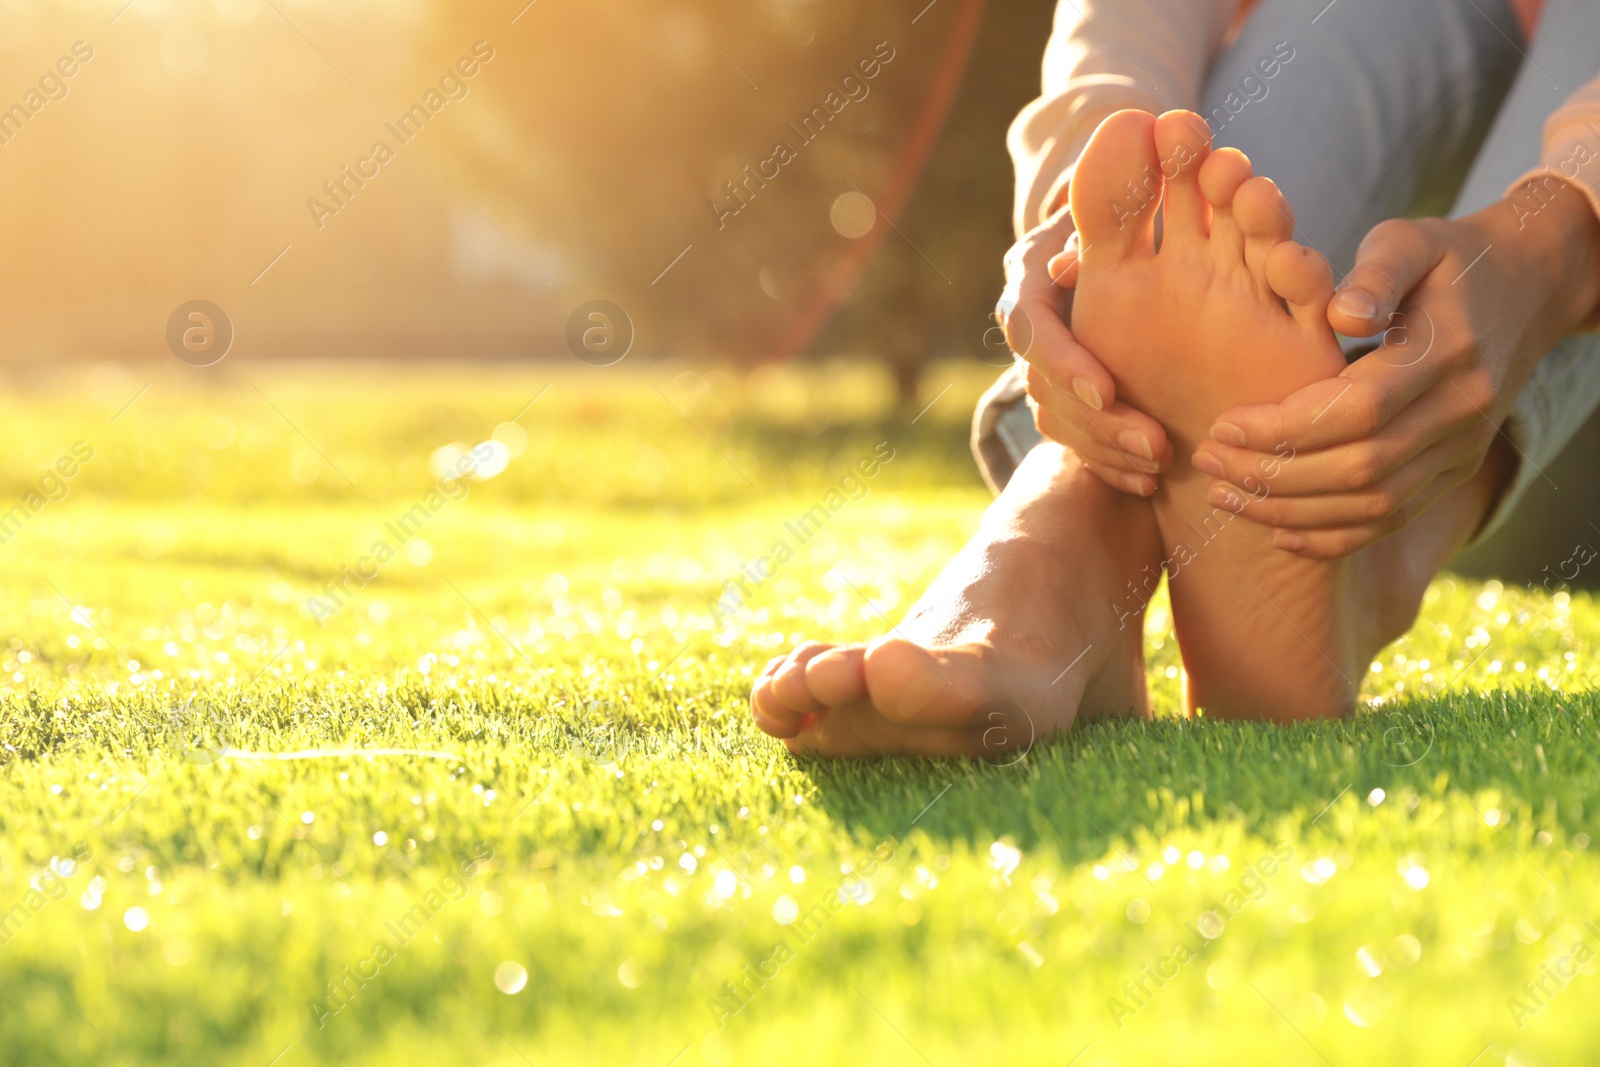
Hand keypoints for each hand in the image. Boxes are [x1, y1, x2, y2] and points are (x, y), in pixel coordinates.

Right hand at [999, 203, 1171, 494]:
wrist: (1131, 220)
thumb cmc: (1136, 194)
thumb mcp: (1125, 194)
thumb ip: (1105, 223)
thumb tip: (1065, 269)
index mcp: (1029, 280)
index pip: (1029, 328)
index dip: (1063, 362)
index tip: (1104, 392)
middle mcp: (1030, 327)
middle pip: (1040, 388)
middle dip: (1096, 423)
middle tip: (1155, 446)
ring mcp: (1045, 365)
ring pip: (1054, 421)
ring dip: (1104, 450)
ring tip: (1158, 468)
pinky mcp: (1067, 397)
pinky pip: (1073, 442)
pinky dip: (1108, 464)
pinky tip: (1146, 483)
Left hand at [1192, 182, 1599, 557]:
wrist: (1524, 290)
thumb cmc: (1444, 260)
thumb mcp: (1410, 241)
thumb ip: (1375, 273)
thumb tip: (1342, 314)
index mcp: (1448, 351)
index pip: (1358, 409)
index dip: (1285, 426)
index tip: (1223, 424)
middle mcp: (1463, 411)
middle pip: (1360, 467)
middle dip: (1273, 474)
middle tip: (1208, 463)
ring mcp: (1463, 450)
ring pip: (1372, 505)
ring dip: (1290, 511)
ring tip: (1223, 496)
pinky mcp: (1453, 474)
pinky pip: (1390, 520)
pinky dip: (1331, 536)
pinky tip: (1276, 531)